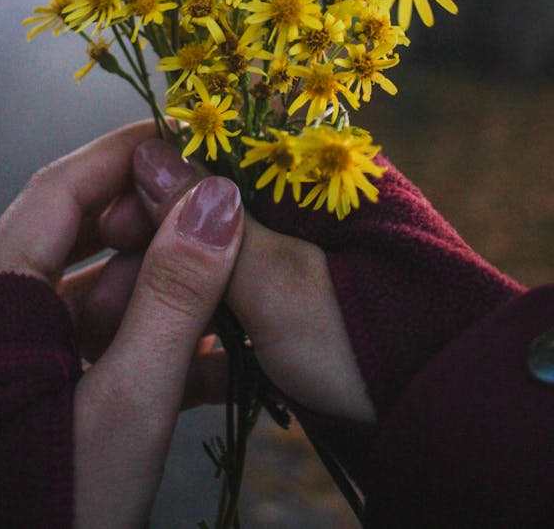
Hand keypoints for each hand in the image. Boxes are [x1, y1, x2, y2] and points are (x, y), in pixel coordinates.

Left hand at [0, 121, 243, 528]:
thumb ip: (173, 296)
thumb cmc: (47, 507)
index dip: (127, 154)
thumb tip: (218, 196)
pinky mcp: (44, 400)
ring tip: (237, 295)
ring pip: (101, 297)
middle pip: (85, 239)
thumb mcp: (127, 401)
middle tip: (228, 222)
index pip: (62, 189)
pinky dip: (156, 348)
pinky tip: (221, 363)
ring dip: (168, 295)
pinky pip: (104, 350)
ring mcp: (20, 360)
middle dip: (160, 230)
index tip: (192, 137)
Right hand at [99, 135, 375, 427]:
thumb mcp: (279, 281)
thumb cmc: (365, 341)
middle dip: (156, 233)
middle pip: (212, 193)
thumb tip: (150, 154)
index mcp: (318, 165)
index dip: (161, 170)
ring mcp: (307, 240)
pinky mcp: (302, 287)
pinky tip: (166, 331)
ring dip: (171, 274)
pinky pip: (237, 277)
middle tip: (110, 285)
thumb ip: (210, 220)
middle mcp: (311, 190)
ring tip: (122, 317)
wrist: (443, 415)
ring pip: (217, 240)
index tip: (114, 213)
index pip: (222, 138)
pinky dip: (201, 299)